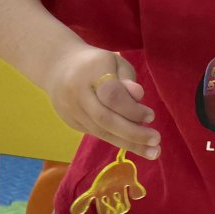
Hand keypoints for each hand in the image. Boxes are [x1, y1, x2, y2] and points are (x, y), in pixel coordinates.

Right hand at [43, 44, 160, 159]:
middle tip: (156, 141)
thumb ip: (127, 79)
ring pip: (101, 131)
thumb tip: (138, 95)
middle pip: (105, 118)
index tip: (151, 116)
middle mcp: (77, 92)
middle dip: (133, 133)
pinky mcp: (70, 121)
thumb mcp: (115, 62)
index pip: (112, 95)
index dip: (132, 109)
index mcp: (92, 71)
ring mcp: (71, 109)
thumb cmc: (97, 64)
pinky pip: (97, 133)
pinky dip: (117, 140)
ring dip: (129, 143)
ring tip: (152, 152)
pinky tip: (135, 145)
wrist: (58, 67)